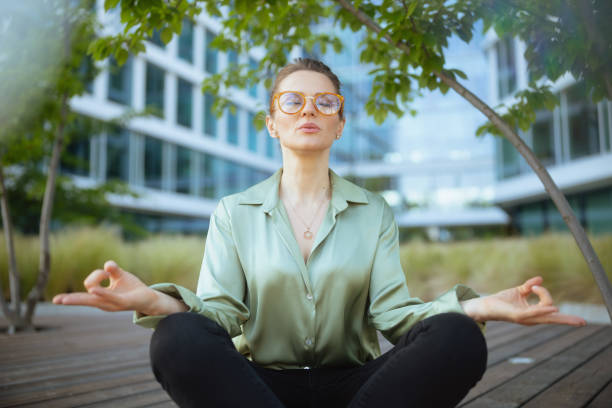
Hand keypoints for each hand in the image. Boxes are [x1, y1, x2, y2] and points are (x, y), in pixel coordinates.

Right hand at [52, 260, 157, 313]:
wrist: (150, 299)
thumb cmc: (133, 288)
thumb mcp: (121, 276)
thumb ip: (113, 270)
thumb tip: (107, 265)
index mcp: (102, 297)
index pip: (89, 285)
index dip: (96, 275)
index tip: (108, 271)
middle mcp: (104, 302)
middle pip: (84, 299)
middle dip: (70, 299)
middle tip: (56, 300)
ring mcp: (113, 304)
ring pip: (93, 300)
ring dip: (80, 298)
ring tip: (64, 300)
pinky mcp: (123, 302)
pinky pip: (110, 297)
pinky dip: (102, 293)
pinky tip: (94, 291)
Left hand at [462, 276, 585, 326]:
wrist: (485, 305)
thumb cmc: (501, 301)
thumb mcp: (518, 292)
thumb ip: (530, 286)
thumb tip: (540, 279)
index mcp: (533, 313)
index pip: (551, 311)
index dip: (549, 296)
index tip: (535, 286)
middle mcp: (532, 318)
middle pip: (554, 318)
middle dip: (569, 320)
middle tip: (583, 322)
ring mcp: (526, 318)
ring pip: (546, 313)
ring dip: (545, 298)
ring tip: (537, 291)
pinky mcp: (518, 316)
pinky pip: (534, 313)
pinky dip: (544, 310)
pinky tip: (554, 309)